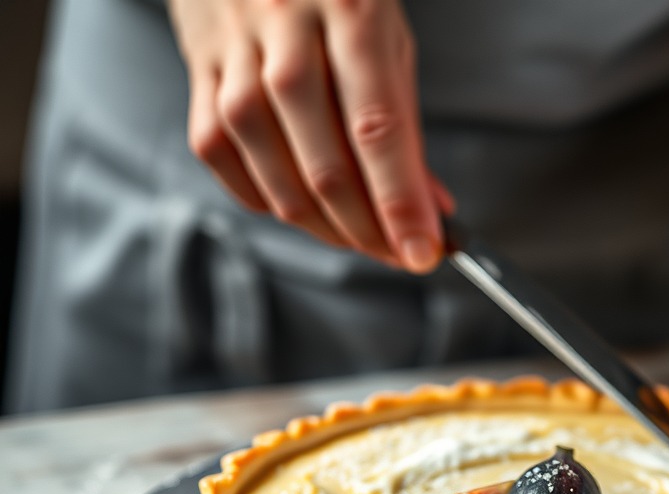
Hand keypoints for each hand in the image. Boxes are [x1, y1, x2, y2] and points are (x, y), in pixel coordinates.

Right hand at [167, 0, 452, 271]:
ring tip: (357, 234)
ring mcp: (235, 56)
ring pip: (276, 179)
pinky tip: (300, 204)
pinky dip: (270, 202)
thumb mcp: (386, 39)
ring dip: (325, 228)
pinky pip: (228, 164)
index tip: (422, 254)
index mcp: (351, 14)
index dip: (401, 204)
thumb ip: (405, 127)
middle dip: (368, 232)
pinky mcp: (199, 75)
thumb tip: (429, 209)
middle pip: (326, 169)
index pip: (378, 133)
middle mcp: (287, 34)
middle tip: (396, 253)